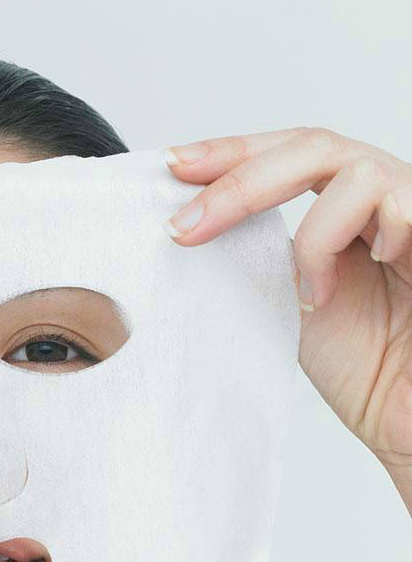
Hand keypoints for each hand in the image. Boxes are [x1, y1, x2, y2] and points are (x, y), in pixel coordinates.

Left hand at [162, 128, 411, 497]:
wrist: (409, 415)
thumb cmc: (366, 368)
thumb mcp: (289, 304)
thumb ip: (258, 260)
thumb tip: (185, 232)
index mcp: (346, 210)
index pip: (287, 155)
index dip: (230, 155)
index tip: (173, 168)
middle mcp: (383, 201)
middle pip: (311, 147)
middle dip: (238, 182)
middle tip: (186, 226)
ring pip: (354, 170)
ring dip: (313, 235)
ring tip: (310, 295)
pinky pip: (401, 206)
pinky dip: (361, 242)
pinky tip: (347, 284)